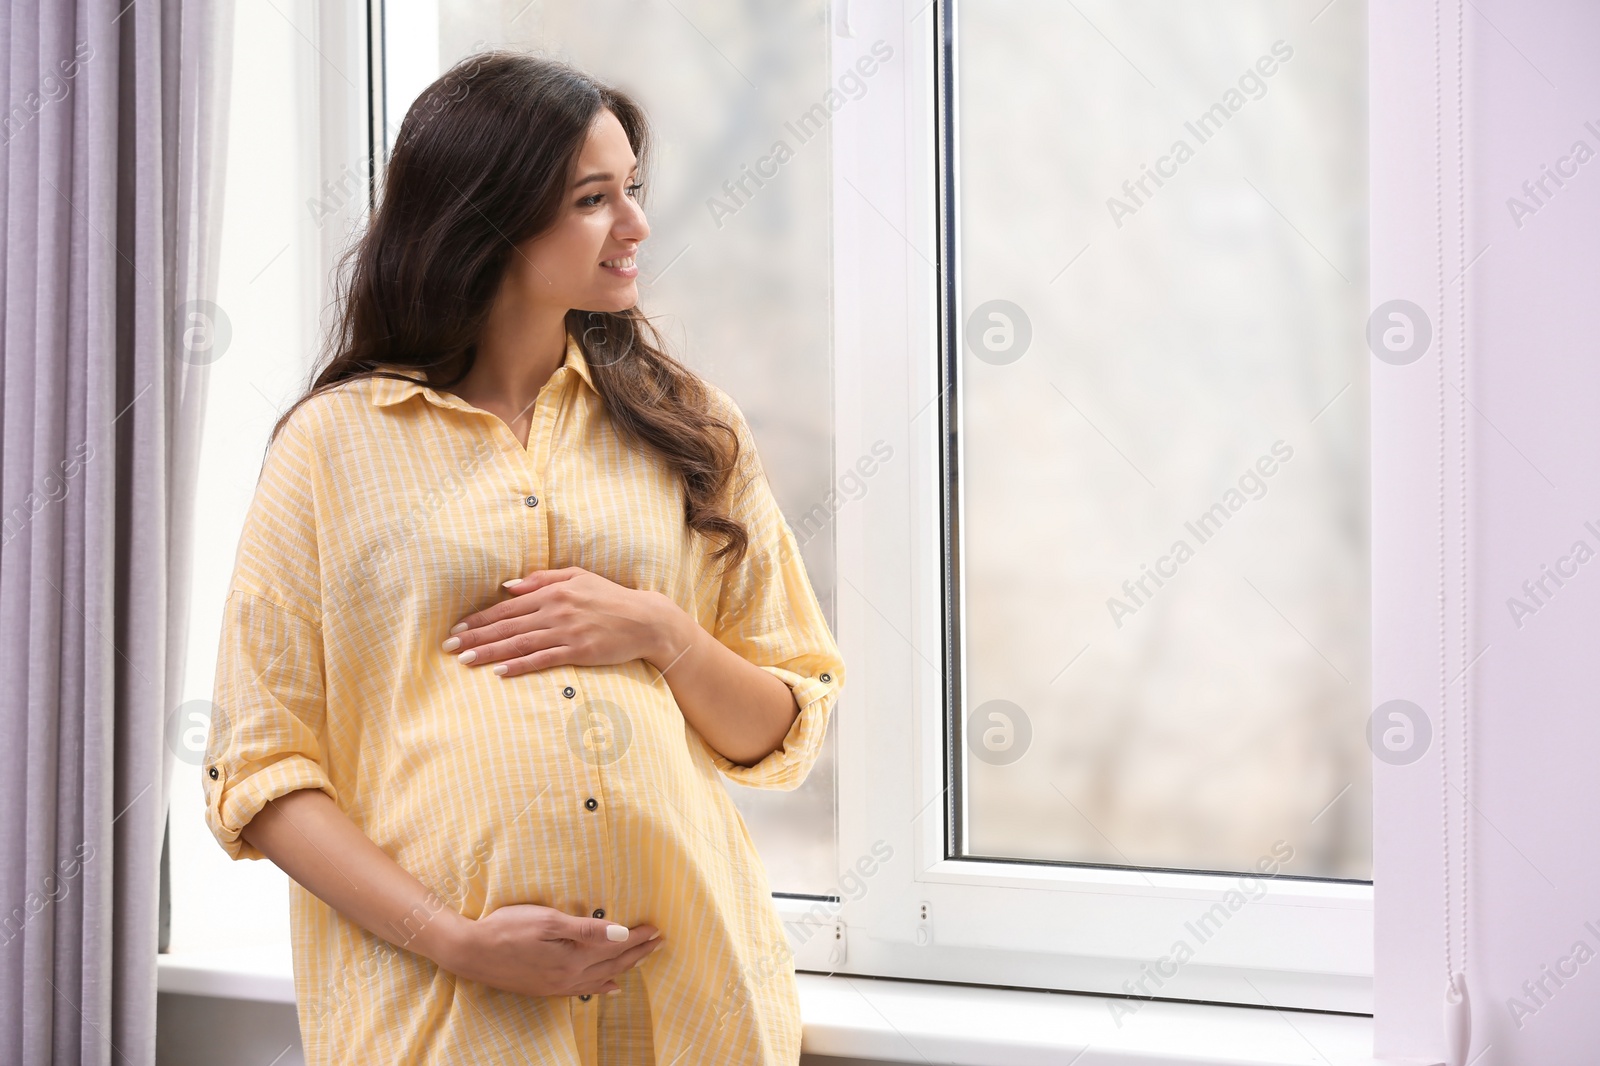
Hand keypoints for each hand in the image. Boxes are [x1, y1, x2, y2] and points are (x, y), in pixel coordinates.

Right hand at [441, 903, 662, 996]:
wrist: (471, 952)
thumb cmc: (507, 928)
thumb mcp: (548, 920)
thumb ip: (586, 929)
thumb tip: (621, 932)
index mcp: (574, 958)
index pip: (616, 946)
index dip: (638, 937)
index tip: (657, 928)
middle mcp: (570, 977)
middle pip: (614, 964)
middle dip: (639, 952)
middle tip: (659, 941)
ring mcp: (558, 986)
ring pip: (602, 978)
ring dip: (625, 967)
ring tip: (643, 958)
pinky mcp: (546, 989)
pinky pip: (584, 990)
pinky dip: (602, 986)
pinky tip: (609, 986)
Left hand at [442, 566, 684, 677]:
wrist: (645, 619)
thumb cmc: (611, 597)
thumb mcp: (578, 577)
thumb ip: (543, 579)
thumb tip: (508, 586)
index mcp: (553, 591)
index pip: (507, 607)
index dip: (480, 619)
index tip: (457, 629)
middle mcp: (556, 610)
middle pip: (507, 626)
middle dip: (475, 638)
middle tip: (449, 648)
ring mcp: (567, 631)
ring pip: (519, 643)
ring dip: (489, 653)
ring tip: (465, 661)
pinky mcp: (579, 651)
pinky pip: (543, 659)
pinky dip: (520, 665)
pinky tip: (500, 672)